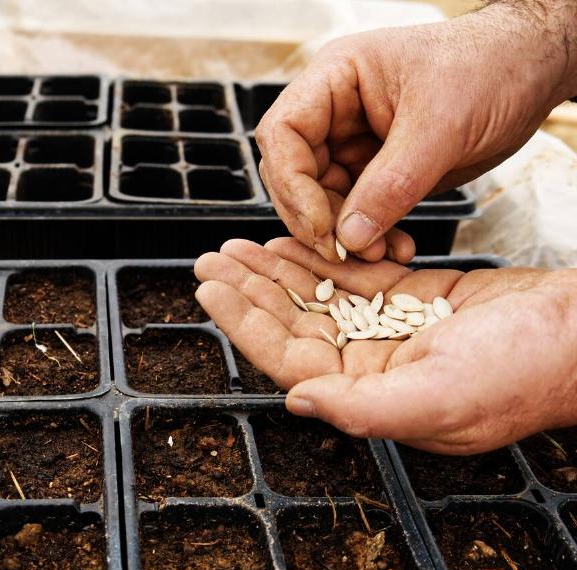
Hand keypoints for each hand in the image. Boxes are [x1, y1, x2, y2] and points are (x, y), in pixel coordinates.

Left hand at [194, 238, 576, 453]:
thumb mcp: (440, 397)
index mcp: (371, 395)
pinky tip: (291, 242)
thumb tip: (296, 401)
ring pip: (318, 295)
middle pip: (294, 322)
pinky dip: (321, 256)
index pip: (289, 357)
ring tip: (238, 246)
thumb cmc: (522, 372)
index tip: (211, 290)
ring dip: (276, 270)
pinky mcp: (413, 298)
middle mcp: (373, 366)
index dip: (245, 324)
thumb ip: (362, 408)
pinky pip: (353, 275)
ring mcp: (391, 330)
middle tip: (211, 259)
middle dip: (250, 290)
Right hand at [256, 1, 576, 262]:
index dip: (292, 183)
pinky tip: (395, 249)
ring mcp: (352, 143)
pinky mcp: (376, 171)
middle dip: (317, 217)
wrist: (530, 71)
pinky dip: (371, 235)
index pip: (283, 133)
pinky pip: (357, 211)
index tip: (321, 226)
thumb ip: (392, 184)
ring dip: (347, 234)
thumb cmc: (490, 68)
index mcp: (336, 80)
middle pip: (294, 173)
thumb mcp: (441, 126)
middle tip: (344, 252)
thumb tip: (348, 238)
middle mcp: (335, 112)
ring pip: (324, 199)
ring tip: (380, 255)